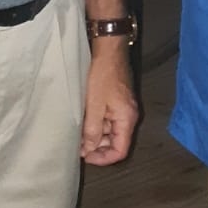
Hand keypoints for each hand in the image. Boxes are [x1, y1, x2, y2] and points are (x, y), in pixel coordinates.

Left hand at [81, 47, 140, 165]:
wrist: (109, 49)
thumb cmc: (104, 73)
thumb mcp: (94, 105)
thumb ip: (92, 130)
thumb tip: (88, 149)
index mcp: (127, 119)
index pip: (120, 151)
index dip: (103, 158)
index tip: (86, 156)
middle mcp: (128, 116)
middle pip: (115, 142)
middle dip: (97, 146)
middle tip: (78, 144)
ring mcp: (123, 108)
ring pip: (110, 131)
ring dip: (95, 134)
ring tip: (78, 130)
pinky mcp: (117, 101)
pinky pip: (108, 119)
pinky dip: (96, 122)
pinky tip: (83, 118)